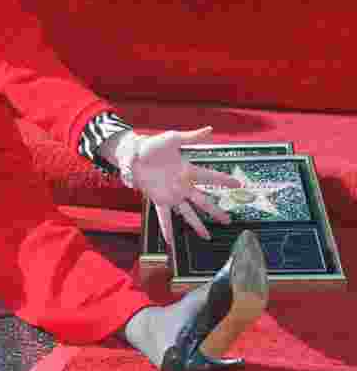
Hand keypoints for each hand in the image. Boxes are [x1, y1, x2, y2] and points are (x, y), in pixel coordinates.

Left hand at [130, 127, 241, 246]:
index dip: (224, 181)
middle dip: (216, 211)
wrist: (132, 153)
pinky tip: (170, 241)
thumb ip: (192, 137)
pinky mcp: (158, 199)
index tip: (239, 185)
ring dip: (198, 224)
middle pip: (203, 201)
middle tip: (229, 220)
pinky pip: (164, 216)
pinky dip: (167, 228)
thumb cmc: (152, 145)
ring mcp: (171, 194)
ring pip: (189, 212)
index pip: (210, 177)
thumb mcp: (173, 138)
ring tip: (207, 236)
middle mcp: (182, 185)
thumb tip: (210, 129)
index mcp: (188, 170)